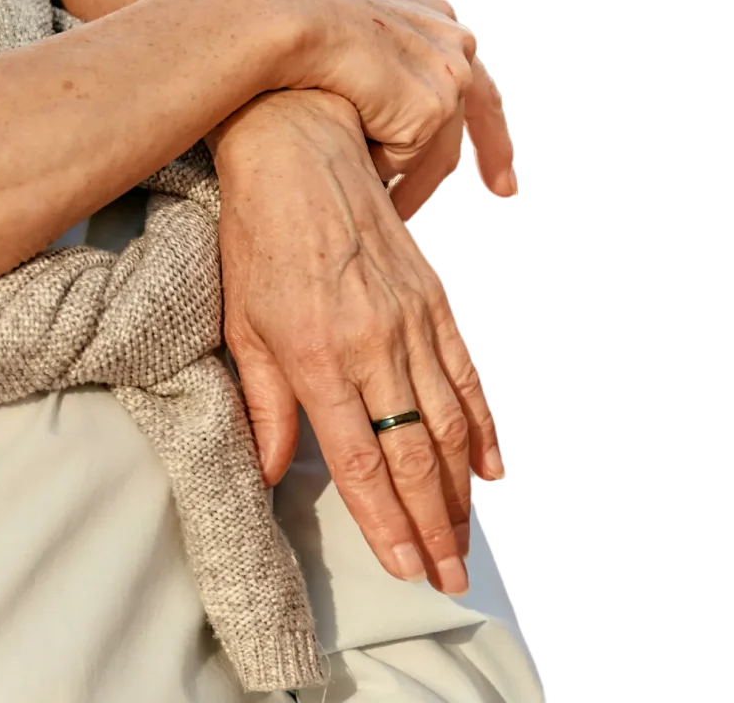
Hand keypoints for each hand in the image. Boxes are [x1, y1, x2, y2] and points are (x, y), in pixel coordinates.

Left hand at [209, 89, 505, 594]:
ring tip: (465, 542)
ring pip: (449, 424)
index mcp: (318, 357)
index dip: (386, 521)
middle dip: (433, 526)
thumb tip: (267, 474)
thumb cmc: (257, 240)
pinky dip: (484, 426)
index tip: (405, 567)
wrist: (301, 154)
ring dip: (461, 491)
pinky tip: (491, 468)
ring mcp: (412, 322)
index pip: (361, 460)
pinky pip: (466, 375)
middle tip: (448, 578)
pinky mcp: (434, 300)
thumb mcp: (242, 326)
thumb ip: (261, 406)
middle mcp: (374, 345)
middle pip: (414, 455)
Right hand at [237, 0, 517, 198]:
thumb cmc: (293, 22)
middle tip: (503, 188)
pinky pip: (404, 160)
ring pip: (440, 150)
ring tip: (395, 216)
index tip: (495, 147)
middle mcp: (454, 40)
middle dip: (494, 154)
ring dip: (418, 188)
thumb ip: (373, 53)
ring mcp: (449, 74)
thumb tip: (364, 87)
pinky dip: (380, 172)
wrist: (287, 16)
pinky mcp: (431, 108)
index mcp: (435, 16)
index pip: (469, 72)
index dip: (482, 113)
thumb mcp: (347, 31)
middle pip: (479, 111)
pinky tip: (352, 175)